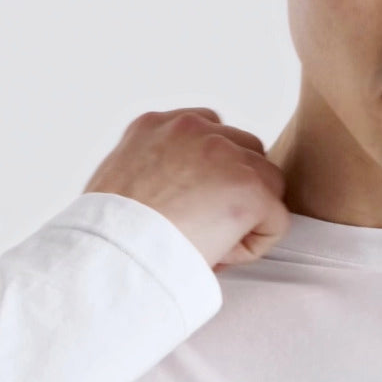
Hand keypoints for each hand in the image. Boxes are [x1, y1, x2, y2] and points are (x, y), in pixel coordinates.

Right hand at [82, 108, 290, 272]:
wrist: (107, 258)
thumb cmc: (105, 236)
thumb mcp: (119, 180)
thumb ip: (154, 167)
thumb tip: (181, 187)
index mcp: (157, 124)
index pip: (211, 131)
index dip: (213, 173)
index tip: (190, 204)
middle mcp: (192, 128)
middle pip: (247, 151)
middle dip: (236, 188)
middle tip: (203, 227)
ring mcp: (225, 154)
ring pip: (267, 183)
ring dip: (248, 214)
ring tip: (209, 243)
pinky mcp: (250, 188)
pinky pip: (276, 220)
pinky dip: (255, 245)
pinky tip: (219, 256)